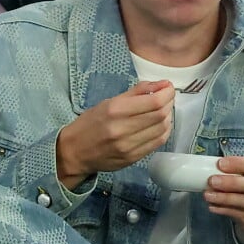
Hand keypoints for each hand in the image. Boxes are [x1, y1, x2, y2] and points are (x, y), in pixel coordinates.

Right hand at [56, 80, 174, 188]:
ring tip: (163, 110)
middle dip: (169, 103)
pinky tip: (160, 124)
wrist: (75, 152)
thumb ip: (136, 92)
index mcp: (115, 110)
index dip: (167, 93)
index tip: (168, 87)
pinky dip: (163, 130)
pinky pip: (157, 142)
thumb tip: (162, 84)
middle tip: (167, 97)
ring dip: (168, 117)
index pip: (153, 102)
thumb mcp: (109, 102)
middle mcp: (123, 129)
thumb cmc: (90, 123)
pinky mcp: (133, 158)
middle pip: (160, 115)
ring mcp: (129, 146)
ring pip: (162, 129)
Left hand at [203, 156, 243, 243]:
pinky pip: (238, 214)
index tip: (220, 163)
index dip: (237, 163)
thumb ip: (229, 176)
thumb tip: (205, 172)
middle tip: (212, 181)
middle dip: (231, 182)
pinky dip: (224, 210)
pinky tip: (212, 207)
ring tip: (208, 195)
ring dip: (224, 198)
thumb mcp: (242, 182)